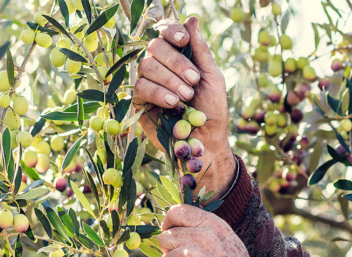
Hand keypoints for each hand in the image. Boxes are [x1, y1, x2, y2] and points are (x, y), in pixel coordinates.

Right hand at [132, 16, 235, 198]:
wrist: (206, 143)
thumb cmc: (213, 112)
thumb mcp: (213, 79)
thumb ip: (201, 51)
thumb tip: (192, 18)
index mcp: (179, 57)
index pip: (166, 33)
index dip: (171, 31)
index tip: (183, 40)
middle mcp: (161, 66)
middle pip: (155, 47)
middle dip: (176, 62)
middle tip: (194, 81)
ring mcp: (148, 83)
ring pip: (146, 66)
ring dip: (169, 80)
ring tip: (186, 97)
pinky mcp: (139, 102)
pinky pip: (141, 88)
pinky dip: (158, 93)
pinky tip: (173, 103)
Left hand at [158, 205, 257, 256]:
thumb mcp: (229, 242)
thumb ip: (205, 231)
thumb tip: (176, 228)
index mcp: (213, 225)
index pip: (178, 211)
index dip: (169, 223)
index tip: (169, 233)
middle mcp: (201, 236)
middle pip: (165, 238)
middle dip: (171, 254)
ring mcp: (190, 256)